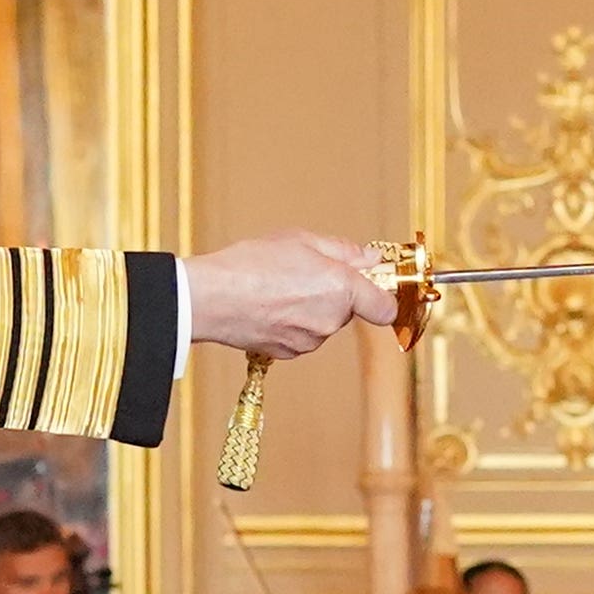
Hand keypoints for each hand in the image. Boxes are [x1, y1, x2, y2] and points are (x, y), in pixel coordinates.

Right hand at [185, 232, 392, 357]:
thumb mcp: (301, 241)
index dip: (382, 296)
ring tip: (277, 287)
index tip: (373, 285)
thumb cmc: (249, 265)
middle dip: (334, 294)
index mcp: (341, 289)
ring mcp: (309, 340)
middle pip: (348, 310)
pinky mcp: (288, 353)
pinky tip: (268, 305)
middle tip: (304, 272)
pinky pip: (301, 335)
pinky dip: (291, 323)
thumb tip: (371, 259)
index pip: (385, 308)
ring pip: (322, 323)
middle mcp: (330, 320)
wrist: (208, 298)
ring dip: (310, 308)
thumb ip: (344, 251)